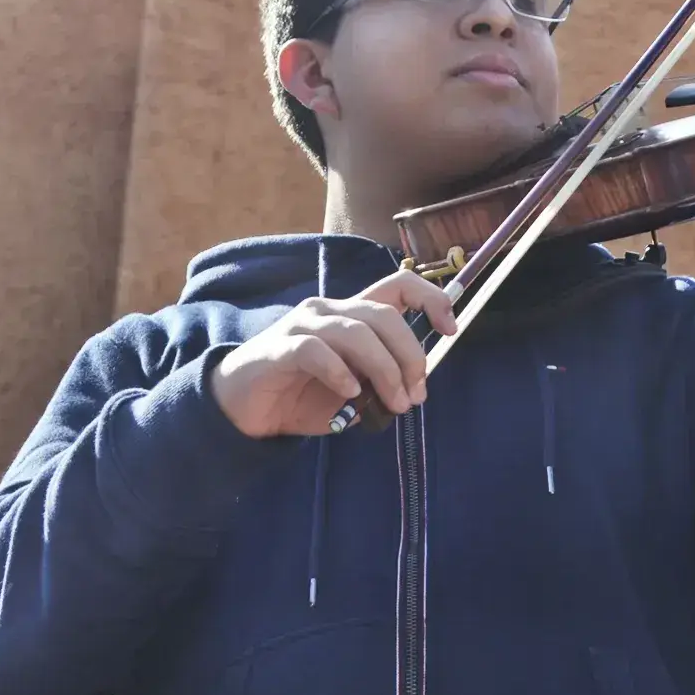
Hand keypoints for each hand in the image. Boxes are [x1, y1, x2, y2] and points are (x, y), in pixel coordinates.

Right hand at [208, 269, 458, 437]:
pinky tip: (349, 394)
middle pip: (384, 314)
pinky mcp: (280, 347)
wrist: (244, 409)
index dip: (431, 298)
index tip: (451, 328)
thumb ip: (380, 382)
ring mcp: (303, 325)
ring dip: (384, 370)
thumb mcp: (353, 390)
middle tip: (415, 396)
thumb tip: (411, 390)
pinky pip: (316, 351)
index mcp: (352, 314)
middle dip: (410, 356)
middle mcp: (330, 310)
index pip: (399, 285)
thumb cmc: (302, 395)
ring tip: (392, 404)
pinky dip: (339, 372)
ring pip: (356, 331)